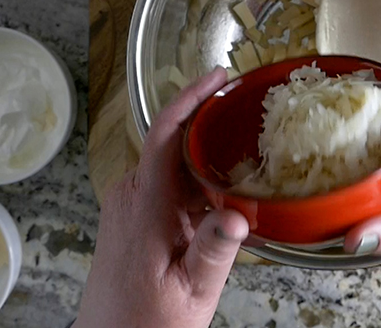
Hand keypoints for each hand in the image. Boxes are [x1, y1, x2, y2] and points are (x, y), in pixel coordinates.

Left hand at [74, 68, 247, 327]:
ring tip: (246, 157)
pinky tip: (223, 195)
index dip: (190, 97)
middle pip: (174, 142)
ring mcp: (131, 204)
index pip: (165, 134)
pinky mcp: (134, 215)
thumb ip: (213, 251)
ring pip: (174, 163)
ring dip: (207, 157)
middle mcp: (132, 195)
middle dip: (212, 125)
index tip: (217, 76)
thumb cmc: (143, 322)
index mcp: (145, 206)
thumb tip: (237, 215)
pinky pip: (169, 183)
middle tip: (249, 116)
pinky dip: (197, 181)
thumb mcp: (190, 291)